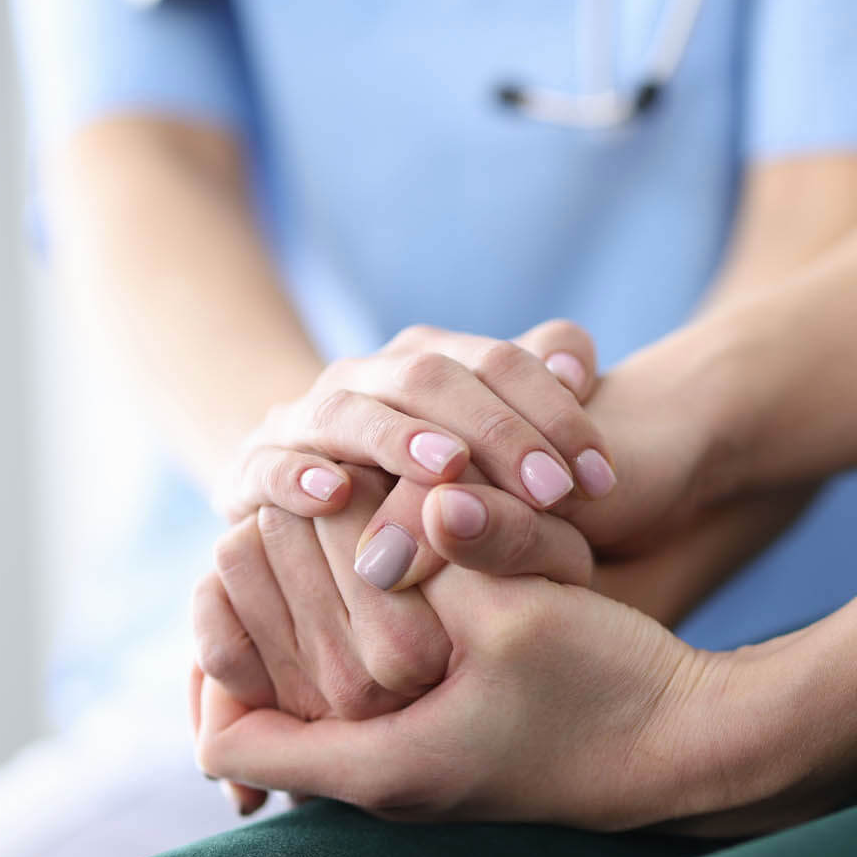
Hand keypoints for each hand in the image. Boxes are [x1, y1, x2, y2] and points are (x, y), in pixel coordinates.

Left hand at [193, 560, 724, 830]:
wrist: (692, 742)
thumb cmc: (609, 693)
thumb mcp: (521, 612)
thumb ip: (443, 552)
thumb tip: (401, 495)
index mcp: (378, 762)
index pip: (227, 736)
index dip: (218, 655)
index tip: (244, 568)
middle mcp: (384, 773)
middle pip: (266, 706)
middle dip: (266, 618)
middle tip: (277, 528)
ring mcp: (417, 758)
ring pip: (318, 691)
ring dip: (319, 616)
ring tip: (334, 536)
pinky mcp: (452, 732)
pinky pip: (370, 682)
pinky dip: (366, 624)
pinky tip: (395, 560)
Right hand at [213, 320, 616, 527]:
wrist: (307, 496)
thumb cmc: (432, 483)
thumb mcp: (496, 441)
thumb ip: (540, 390)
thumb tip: (577, 360)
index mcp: (434, 360)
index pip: (501, 360)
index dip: (556, 411)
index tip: (602, 478)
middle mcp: (370, 377)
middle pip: (433, 377)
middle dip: (497, 432)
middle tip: (554, 491)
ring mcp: (307, 419)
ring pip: (350, 410)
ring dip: (399, 438)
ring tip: (449, 467)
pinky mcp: (254, 471)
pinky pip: (270, 465)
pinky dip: (298, 476)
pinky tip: (335, 494)